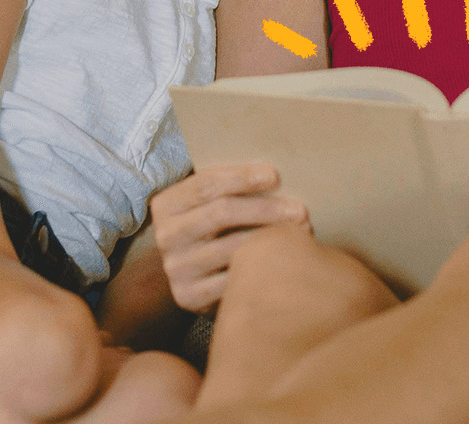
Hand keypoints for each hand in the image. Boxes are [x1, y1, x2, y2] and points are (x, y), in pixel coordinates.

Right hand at [149, 163, 309, 312]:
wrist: (189, 272)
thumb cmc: (211, 226)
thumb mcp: (207, 202)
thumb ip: (229, 185)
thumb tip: (276, 171)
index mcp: (167, 204)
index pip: (206, 184)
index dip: (242, 177)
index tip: (275, 175)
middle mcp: (166, 236)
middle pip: (222, 213)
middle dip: (266, 208)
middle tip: (301, 211)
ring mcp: (176, 268)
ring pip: (232, 247)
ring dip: (272, 239)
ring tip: (302, 234)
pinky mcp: (189, 296)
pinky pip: (234, 280)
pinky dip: (261, 269)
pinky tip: (283, 262)